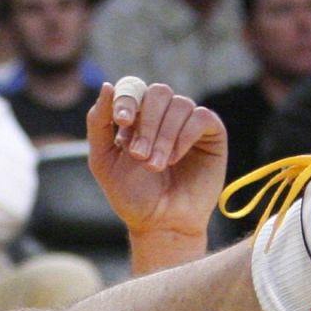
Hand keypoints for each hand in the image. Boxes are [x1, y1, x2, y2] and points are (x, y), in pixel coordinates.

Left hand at [86, 81, 226, 240]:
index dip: (128, 98)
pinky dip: (185, 135)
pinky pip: (201, 117)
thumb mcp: (103, 160)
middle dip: (147, 124)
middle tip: (139, 156)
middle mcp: (164, 115)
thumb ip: (99, 123)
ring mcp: (188, 123)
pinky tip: (175, 158)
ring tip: (156, 166)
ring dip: (164, 136)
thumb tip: (107, 85)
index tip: (122, 122)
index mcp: (136, 116)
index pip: (133, 88)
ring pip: (179, 104)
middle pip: (158, 93)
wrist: (161, 224)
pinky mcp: (211, 135)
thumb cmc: (132, 195)